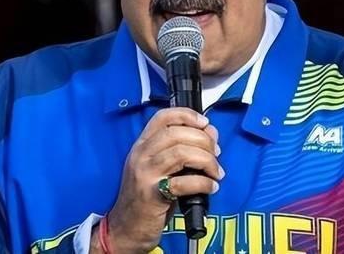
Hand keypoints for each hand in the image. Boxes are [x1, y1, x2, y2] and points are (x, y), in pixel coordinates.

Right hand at [96, 108, 221, 252]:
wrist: (126, 227)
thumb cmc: (146, 198)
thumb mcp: (163, 168)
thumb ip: (184, 149)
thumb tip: (211, 134)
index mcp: (142, 145)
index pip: (162, 117)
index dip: (187, 115)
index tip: (205, 123)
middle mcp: (141, 155)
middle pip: (176, 133)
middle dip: (204, 141)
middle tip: (216, 153)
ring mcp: (145, 174)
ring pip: (181, 153)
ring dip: (207, 161)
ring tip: (216, 172)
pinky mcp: (152, 195)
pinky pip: (183, 182)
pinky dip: (203, 183)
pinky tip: (211, 187)